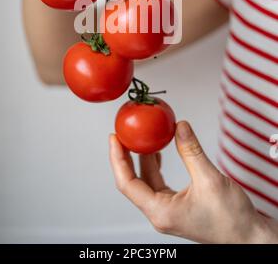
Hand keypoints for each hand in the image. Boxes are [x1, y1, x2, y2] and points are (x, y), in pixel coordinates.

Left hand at [109, 121, 274, 242]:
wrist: (249, 237)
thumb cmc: (232, 219)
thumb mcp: (209, 179)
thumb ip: (191, 151)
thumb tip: (179, 127)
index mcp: (161, 212)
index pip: (127, 183)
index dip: (118, 159)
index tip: (114, 138)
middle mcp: (160, 213)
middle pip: (133, 182)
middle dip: (126, 156)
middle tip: (122, 134)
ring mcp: (168, 211)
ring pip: (146, 181)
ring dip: (142, 159)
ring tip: (140, 138)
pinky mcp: (177, 206)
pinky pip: (159, 183)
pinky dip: (156, 166)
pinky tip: (159, 152)